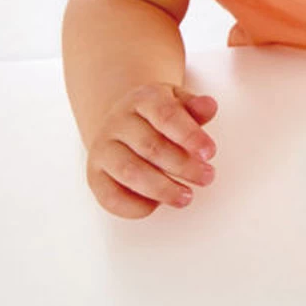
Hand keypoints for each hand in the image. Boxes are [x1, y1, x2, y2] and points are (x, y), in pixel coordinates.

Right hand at [86, 84, 217, 218]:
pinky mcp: (95, 176)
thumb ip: (196, 108)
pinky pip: (110, 196)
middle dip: (183, 166)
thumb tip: (209, 106)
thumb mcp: (180, 103)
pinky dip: (135, 206)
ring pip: (131, 172)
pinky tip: (157, 205)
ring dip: (162, 189)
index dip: (190, 136)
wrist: (124, 122)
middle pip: (150, 146)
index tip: (210, 153)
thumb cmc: (160, 116)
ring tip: (186, 197)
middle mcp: (118, 122)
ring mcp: (103, 149)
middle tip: (207, 177)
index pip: (166, 115)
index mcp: (143, 99)